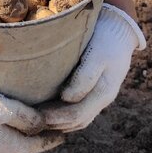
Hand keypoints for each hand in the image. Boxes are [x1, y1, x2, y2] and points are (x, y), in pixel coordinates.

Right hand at [0, 73, 63, 152]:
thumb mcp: (2, 106)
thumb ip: (24, 117)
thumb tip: (43, 125)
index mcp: (4, 144)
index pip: (33, 146)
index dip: (49, 141)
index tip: (62, 137)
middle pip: (18, 151)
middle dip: (32, 143)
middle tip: (44, 134)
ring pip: (2, 148)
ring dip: (14, 140)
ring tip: (21, 130)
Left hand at [41, 4, 145, 131]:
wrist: (119, 29)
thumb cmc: (106, 39)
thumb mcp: (97, 55)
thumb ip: (85, 77)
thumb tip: (66, 98)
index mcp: (104, 92)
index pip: (78, 114)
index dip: (57, 118)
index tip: (36, 114)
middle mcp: (103, 99)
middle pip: (77, 121)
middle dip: (54, 122)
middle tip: (32, 120)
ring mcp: (100, 96)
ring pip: (80, 120)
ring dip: (60, 123)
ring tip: (39, 119)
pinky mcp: (96, 90)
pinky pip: (82, 112)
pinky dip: (67, 118)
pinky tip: (52, 114)